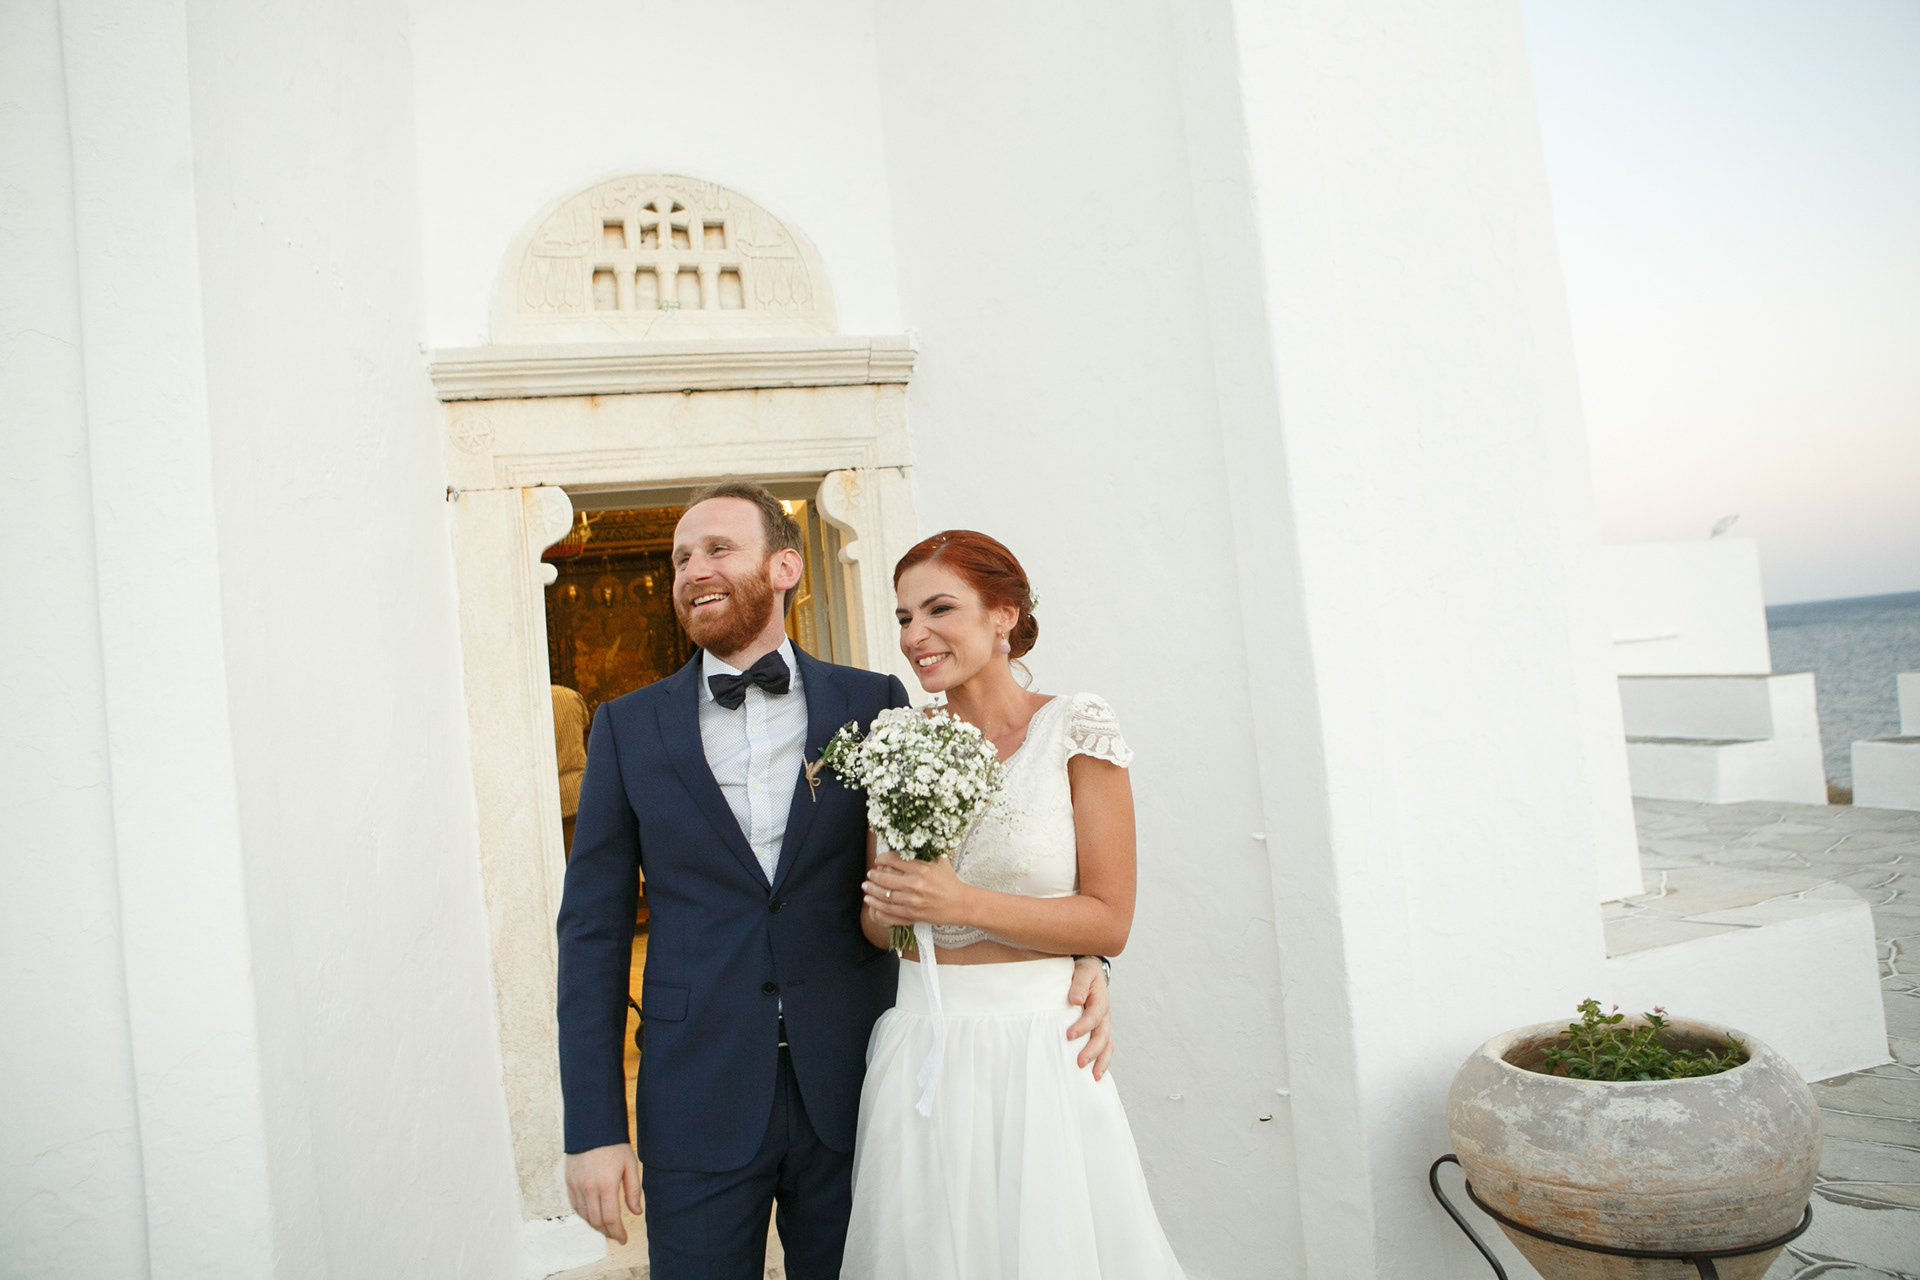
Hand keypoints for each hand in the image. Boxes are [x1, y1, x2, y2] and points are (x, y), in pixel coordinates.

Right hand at [564, 1143, 641, 1242]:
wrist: (592, 1127)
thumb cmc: (614, 1145)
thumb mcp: (630, 1165)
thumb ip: (633, 1190)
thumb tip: (636, 1212)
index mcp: (606, 1185)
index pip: (611, 1219)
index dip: (617, 1233)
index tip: (623, 1239)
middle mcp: (589, 1188)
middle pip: (597, 1221)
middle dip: (607, 1232)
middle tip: (615, 1235)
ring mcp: (576, 1185)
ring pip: (584, 1216)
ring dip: (595, 1225)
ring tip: (605, 1228)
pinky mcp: (568, 1181)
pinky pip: (574, 1205)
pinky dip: (583, 1215)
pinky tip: (592, 1216)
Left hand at [863, 853, 976, 928]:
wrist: (960, 904)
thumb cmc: (950, 881)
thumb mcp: (941, 860)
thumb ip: (927, 850)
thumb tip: (913, 838)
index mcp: (922, 869)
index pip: (895, 860)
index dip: (883, 859)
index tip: (878, 860)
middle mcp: (916, 884)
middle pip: (886, 878)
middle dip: (874, 875)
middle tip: (869, 873)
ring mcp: (912, 900)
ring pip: (885, 894)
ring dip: (872, 889)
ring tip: (865, 886)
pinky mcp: (911, 914)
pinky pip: (889, 909)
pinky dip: (876, 904)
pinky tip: (869, 900)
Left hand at [1067, 957, 1114, 1079]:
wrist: (1090, 972)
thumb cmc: (1084, 972)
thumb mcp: (1083, 972)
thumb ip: (1080, 984)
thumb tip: (1075, 1000)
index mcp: (1100, 1000)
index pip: (1093, 1016)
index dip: (1083, 1027)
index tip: (1069, 1035)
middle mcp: (1104, 1016)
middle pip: (1102, 1036)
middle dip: (1092, 1051)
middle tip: (1079, 1062)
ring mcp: (1103, 1025)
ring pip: (1106, 1046)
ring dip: (1100, 1061)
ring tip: (1093, 1076)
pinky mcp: (1100, 1031)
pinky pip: (1105, 1048)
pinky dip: (1102, 1062)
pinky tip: (1095, 1075)